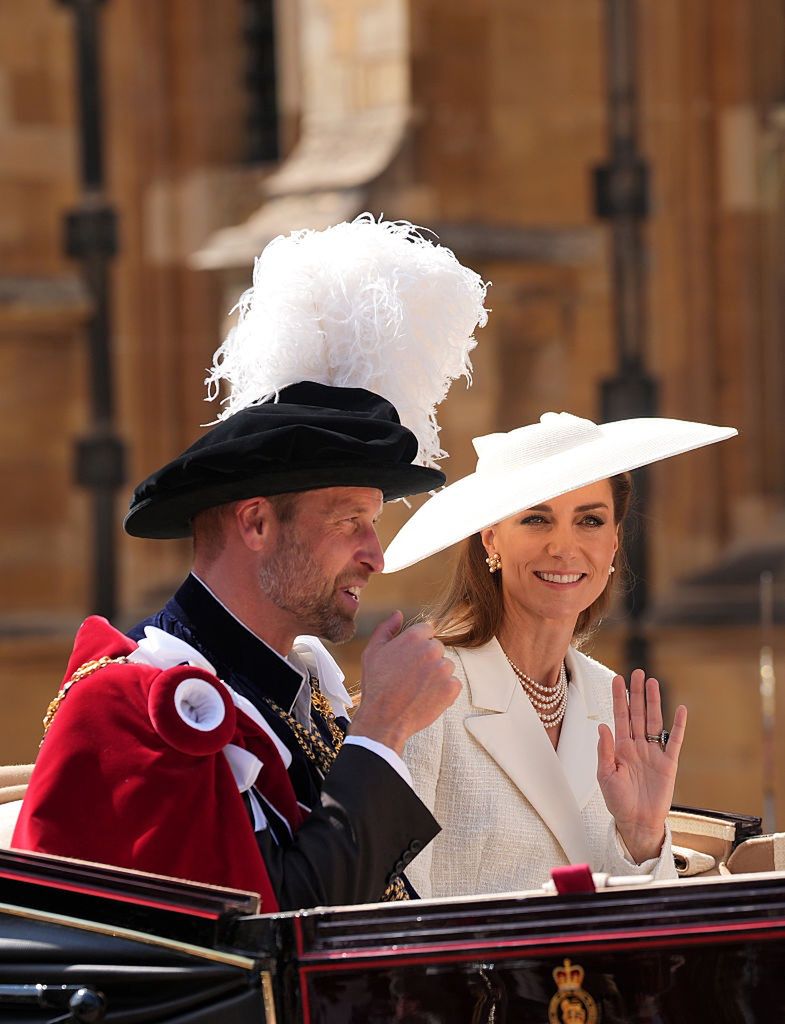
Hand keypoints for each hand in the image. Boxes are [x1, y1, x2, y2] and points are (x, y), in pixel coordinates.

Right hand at [349, 612, 460, 755]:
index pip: (427, 630)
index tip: (410, 660)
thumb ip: (386, 629)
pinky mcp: (451, 688)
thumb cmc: (376, 685)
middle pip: (438, 648)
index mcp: (413, 637)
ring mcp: (443, 669)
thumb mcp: (373, 652)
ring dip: (436, 675)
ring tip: (418, 688)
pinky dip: (444, 690)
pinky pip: (453, 683)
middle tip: (411, 677)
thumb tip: (398, 614)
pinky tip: (427, 697)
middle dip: (427, 659)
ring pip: (446, 666)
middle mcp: (431, 649)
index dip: (417, 645)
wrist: (384, 719)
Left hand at [597, 669, 686, 863]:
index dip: (619, 698)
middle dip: (637, 693)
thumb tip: (603, 726)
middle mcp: (636, 745)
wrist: (636, 822)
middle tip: (638, 672)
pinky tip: (680, 709)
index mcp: (619, 747)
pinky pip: (673, 740)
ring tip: (653, 682)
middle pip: (637, 713)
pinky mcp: (668, 763)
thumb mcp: (605, 776)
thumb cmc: (617, 801)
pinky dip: (678, 725)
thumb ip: (604, 751)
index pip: (619, 716)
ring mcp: (653, 752)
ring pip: (653, 721)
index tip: (618, 679)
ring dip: (654, 702)